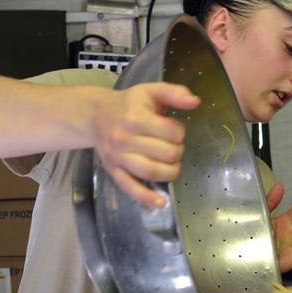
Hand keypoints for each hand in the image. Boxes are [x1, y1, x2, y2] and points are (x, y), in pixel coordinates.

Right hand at [93, 82, 199, 207]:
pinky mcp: (113, 171)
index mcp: (136, 116)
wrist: (96, 115)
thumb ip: (175, 93)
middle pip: (167, 153)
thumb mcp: (151, 90)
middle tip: (172, 146)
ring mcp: (118, 157)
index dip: (179, 132)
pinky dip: (147, 198)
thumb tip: (195, 102)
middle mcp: (124, 138)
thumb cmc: (130, 104)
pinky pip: (130, 188)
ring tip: (171, 164)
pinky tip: (161, 202)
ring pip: (152, 172)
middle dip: (177, 151)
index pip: (172, 132)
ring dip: (170, 171)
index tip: (173, 129)